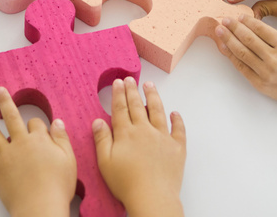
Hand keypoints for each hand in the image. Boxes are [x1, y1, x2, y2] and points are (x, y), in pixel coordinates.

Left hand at [0, 87, 76, 216]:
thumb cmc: (57, 187)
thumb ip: (62, 139)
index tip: (37, 128)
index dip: (36, 125)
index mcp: (40, 139)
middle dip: (5, 101)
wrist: (39, 208)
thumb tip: (57, 123)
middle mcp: (21, 143)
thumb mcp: (69, 160)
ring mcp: (6, 157)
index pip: (35, 123)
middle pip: (11, 116)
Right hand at [93, 78, 185, 216]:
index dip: (119, 94)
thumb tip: (98, 121)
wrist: (152, 197)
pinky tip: (175, 113)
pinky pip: (178, 129)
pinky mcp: (177, 147)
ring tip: (150, 85)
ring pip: (158, 111)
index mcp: (126, 134)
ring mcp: (163, 137)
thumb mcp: (105, 162)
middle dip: (133, 91)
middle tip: (130, 79)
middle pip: (137, 106)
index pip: (121, 109)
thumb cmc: (126, 183)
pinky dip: (177, 120)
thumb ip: (102, 139)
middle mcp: (145, 130)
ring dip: (153, 97)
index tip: (118, 82)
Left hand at [214, 16, 276, 109]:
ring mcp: (266, 72)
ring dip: (229, 40)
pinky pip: (242, 67)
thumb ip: (273, 37)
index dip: (248, 21)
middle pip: (249, 39)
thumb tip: (252, 26)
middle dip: (234, 28)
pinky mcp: (259, 83)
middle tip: (225, 20)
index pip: (261, 29)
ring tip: (220, 31)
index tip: (239, 16)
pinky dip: (232, 57)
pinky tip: (225, 48)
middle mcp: (274, 58)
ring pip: (242, 52)